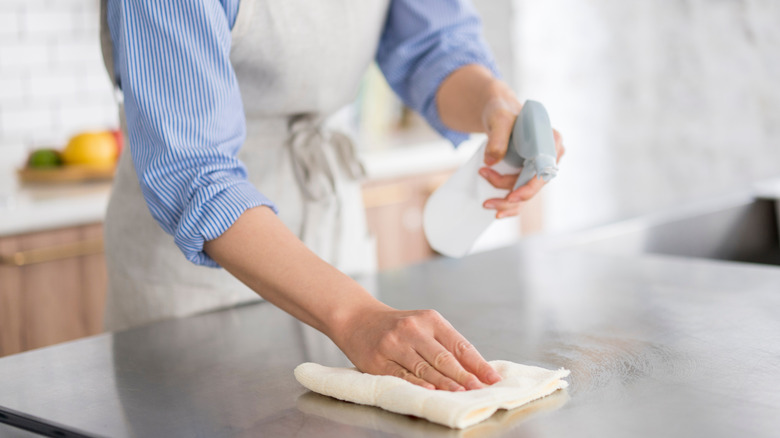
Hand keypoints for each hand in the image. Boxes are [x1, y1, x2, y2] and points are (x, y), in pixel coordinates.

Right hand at [332, 305, 501, 390]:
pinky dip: (418, 385)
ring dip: (445, 384)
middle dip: (464, 377)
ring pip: (425, 369)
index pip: (459, 344)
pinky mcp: (378, 361)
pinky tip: (431, 392)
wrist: (357, 318)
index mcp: (430, 319)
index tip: (492, 378)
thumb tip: (475, 371)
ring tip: (461, 394)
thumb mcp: (423, 325)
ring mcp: (394, 345)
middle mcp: (412, 330)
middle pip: (443, 358)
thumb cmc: (397, 326)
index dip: (477, 364)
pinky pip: (402, 376)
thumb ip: (445, 345)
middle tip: (480, 390)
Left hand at [480, 96, 565, 218]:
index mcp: (551, 141)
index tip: (511, 197)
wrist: (497, 113)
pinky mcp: (527, 174)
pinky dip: (508, 204)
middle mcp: (549, 157)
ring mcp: (539, 168)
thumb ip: (497, 137)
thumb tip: (491, 161)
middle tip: (486, 201)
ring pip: (526, 194)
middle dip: (509, 197)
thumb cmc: (502, 111)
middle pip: (533, 186)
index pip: (544, 172)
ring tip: (486, 204)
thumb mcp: (499, 119)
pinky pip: (521, 194)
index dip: (529, 188)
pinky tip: (495, 210)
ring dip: (506, 203)